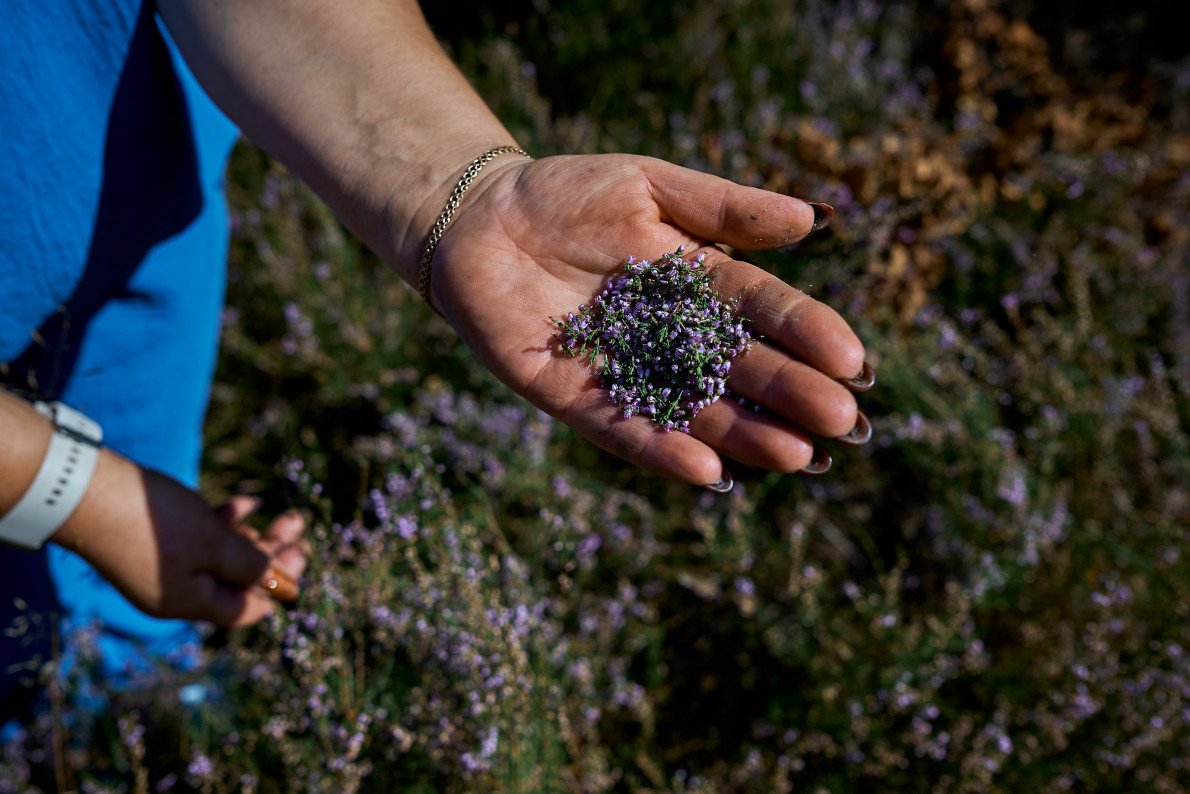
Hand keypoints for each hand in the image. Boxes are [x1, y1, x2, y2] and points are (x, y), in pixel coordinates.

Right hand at [53, 449, 307, 625]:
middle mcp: (174, 591)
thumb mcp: (211, 543)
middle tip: (301, 531)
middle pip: (237, 580)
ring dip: (255, 536)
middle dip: (273, 555)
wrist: (82, 489)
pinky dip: (225, 523)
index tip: (301, 562)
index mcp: (188, 602)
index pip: (245, 610)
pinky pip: (200, 538)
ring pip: (222, 555)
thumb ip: (247, 565)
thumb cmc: (152, 520)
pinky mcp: (152, 540)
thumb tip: (275, 582)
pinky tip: (247, 503)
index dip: (277, 589)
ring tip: (287, 515)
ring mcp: (162, 565)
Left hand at [428, 153, 872, 486]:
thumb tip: (813, 219)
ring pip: (694, 407)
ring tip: (795, 456)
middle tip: (843, 424)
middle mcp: (672, 335)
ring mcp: (626, 369)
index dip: (808, 335)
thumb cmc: (566, 194)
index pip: (766, 310)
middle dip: (791, 395)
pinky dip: (661, 448)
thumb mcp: (649, 185)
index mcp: (699, 282)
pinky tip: (706, 468)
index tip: (854, 362)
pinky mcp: (573, 395)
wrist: (478, 217)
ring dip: (744, 433)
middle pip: (741, 368)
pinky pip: (622, 427)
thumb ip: (724, 208)